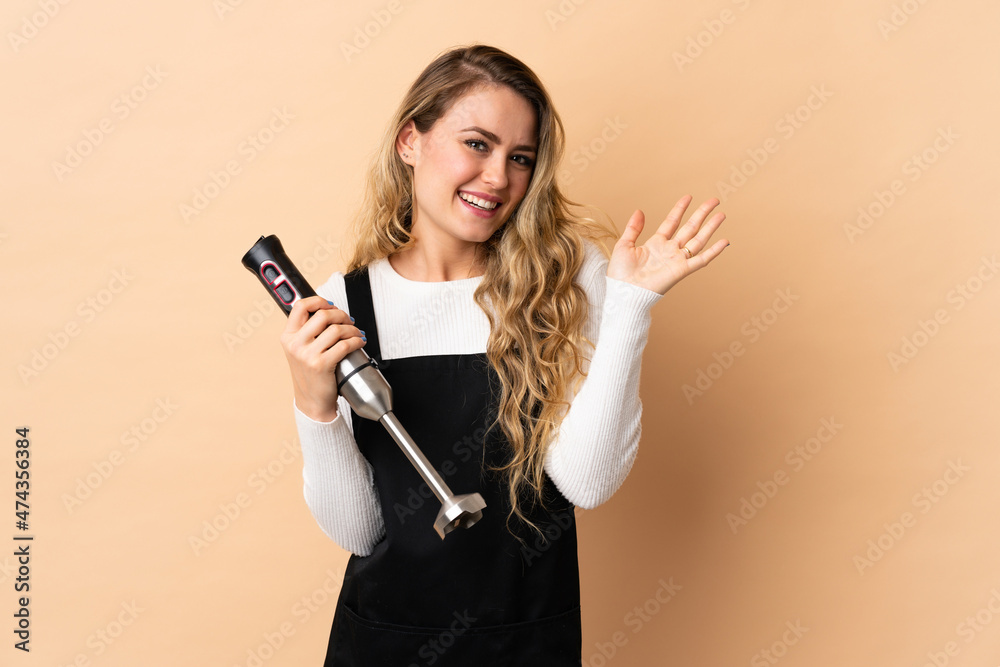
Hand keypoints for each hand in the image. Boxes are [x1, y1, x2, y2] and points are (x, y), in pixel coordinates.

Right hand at [280, 296, 366, 421]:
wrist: (311, 402)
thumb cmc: (310, 375)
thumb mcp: (299, 351)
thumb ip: (307, 332)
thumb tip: (328, 312)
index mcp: (288, 337)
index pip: (300, 306)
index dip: (319, 301)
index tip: (331, 305)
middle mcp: (295, 344)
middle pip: (323, 315)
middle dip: (341, 314)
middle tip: (349, 321)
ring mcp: (307, 355)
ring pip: (336, 329)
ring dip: (352, 329)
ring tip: (357, 333)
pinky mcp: (321, 365)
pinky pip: (344, 345)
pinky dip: (357, 341)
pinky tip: (359, 343)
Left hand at [607, 195, 729, 294]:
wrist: (624, 292)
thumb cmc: (621, 274)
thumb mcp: (624, 245)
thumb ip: (633, 228)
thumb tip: (639, 211)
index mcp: (655, 244)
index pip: (672, 222)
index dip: (680, 209)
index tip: (688, 197)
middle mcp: (669, 250)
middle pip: (690, 228)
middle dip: (702, 214)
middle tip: (714, 201)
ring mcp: (677, 260)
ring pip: (698, 240)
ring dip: (710, 227)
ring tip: (721, 214)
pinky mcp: (681, 271)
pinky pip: (701, 260)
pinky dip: (714, 252)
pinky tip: (724, 242)